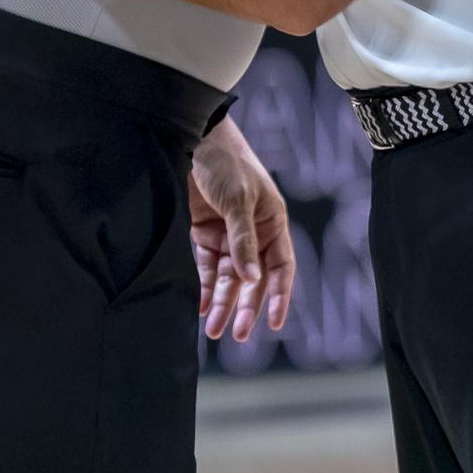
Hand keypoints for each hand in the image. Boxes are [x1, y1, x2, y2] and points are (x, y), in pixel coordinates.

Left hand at [189, 116, 294, 341]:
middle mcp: (252, 231)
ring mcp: (227, 233)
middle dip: (246, 307)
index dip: (279, 294)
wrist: (192, 137)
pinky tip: (200, 306)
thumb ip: (243, 240)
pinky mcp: (203, 232)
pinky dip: (204, 286)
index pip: (280, 265)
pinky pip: (207, 267)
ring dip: (223, 302)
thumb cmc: (226, 162)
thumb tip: (252, 280)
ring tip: (214, 330)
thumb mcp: (239, 199)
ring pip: (229, 277)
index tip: (274, 323)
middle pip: (253, 278)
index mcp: (271, 220)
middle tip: (239, 335)